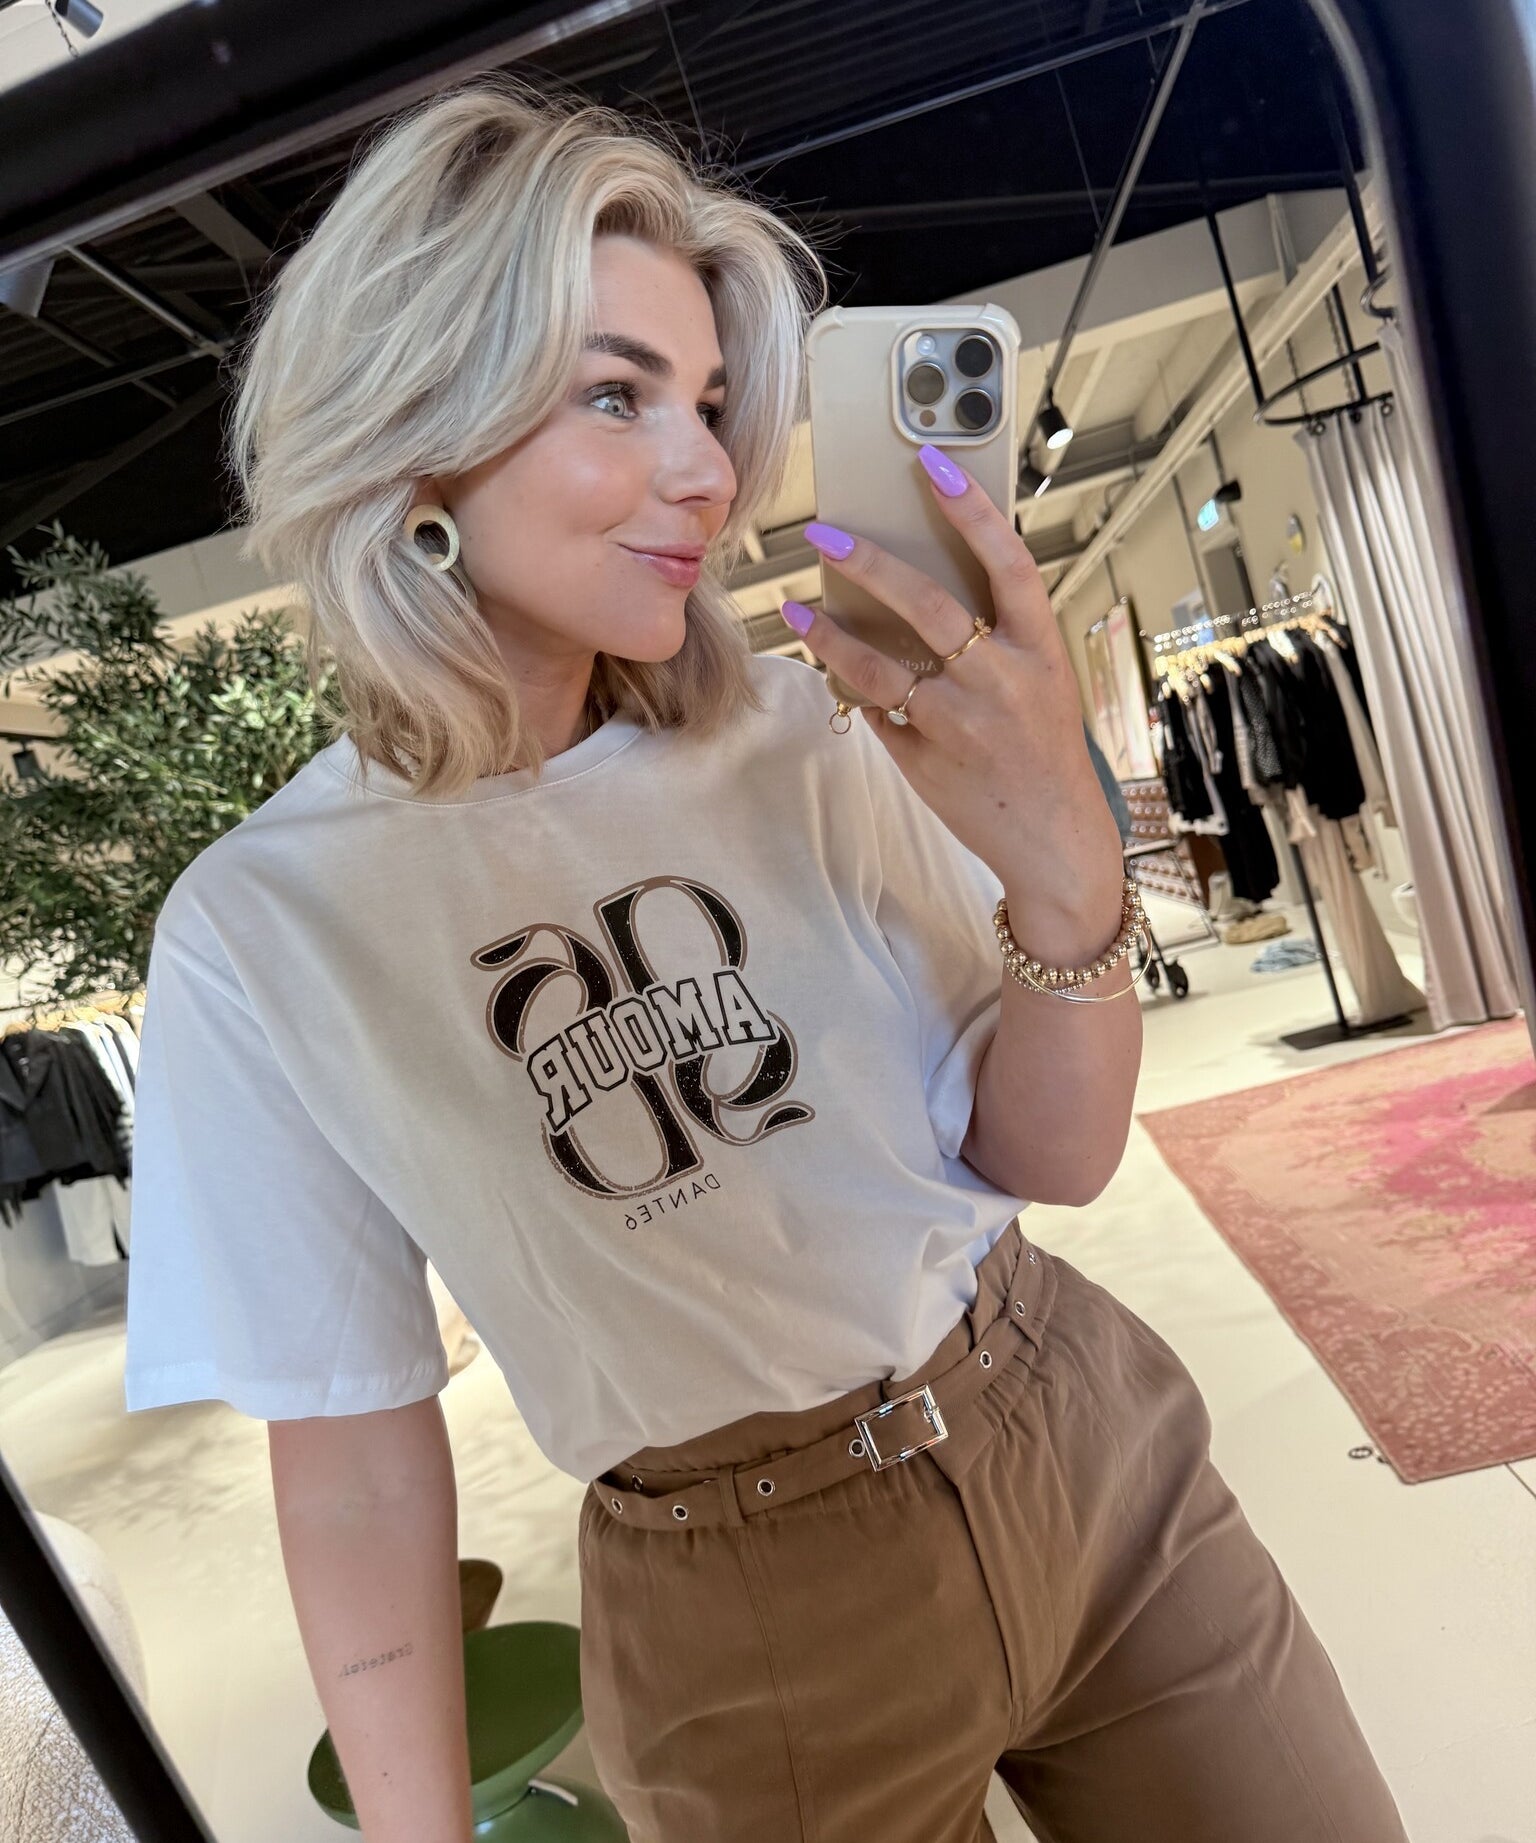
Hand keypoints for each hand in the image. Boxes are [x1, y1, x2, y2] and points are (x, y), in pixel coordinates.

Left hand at [782, 445, 1123, 928]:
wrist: (1056, 840)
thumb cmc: (1046, 753)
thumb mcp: (1042, 684)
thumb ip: (997, 639)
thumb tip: (920, 591)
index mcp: (1040, 650)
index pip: (1008, 562)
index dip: (970, 509)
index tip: (932, 463)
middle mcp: (1003, 681)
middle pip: (929, 605)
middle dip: (869, 564)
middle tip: (824, 535)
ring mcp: (962, 724)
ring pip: (882, 666)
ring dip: (830, 634)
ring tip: (795, 608)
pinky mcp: (927, 761)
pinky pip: (878, 712)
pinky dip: (851, 687)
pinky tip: (826, 663)